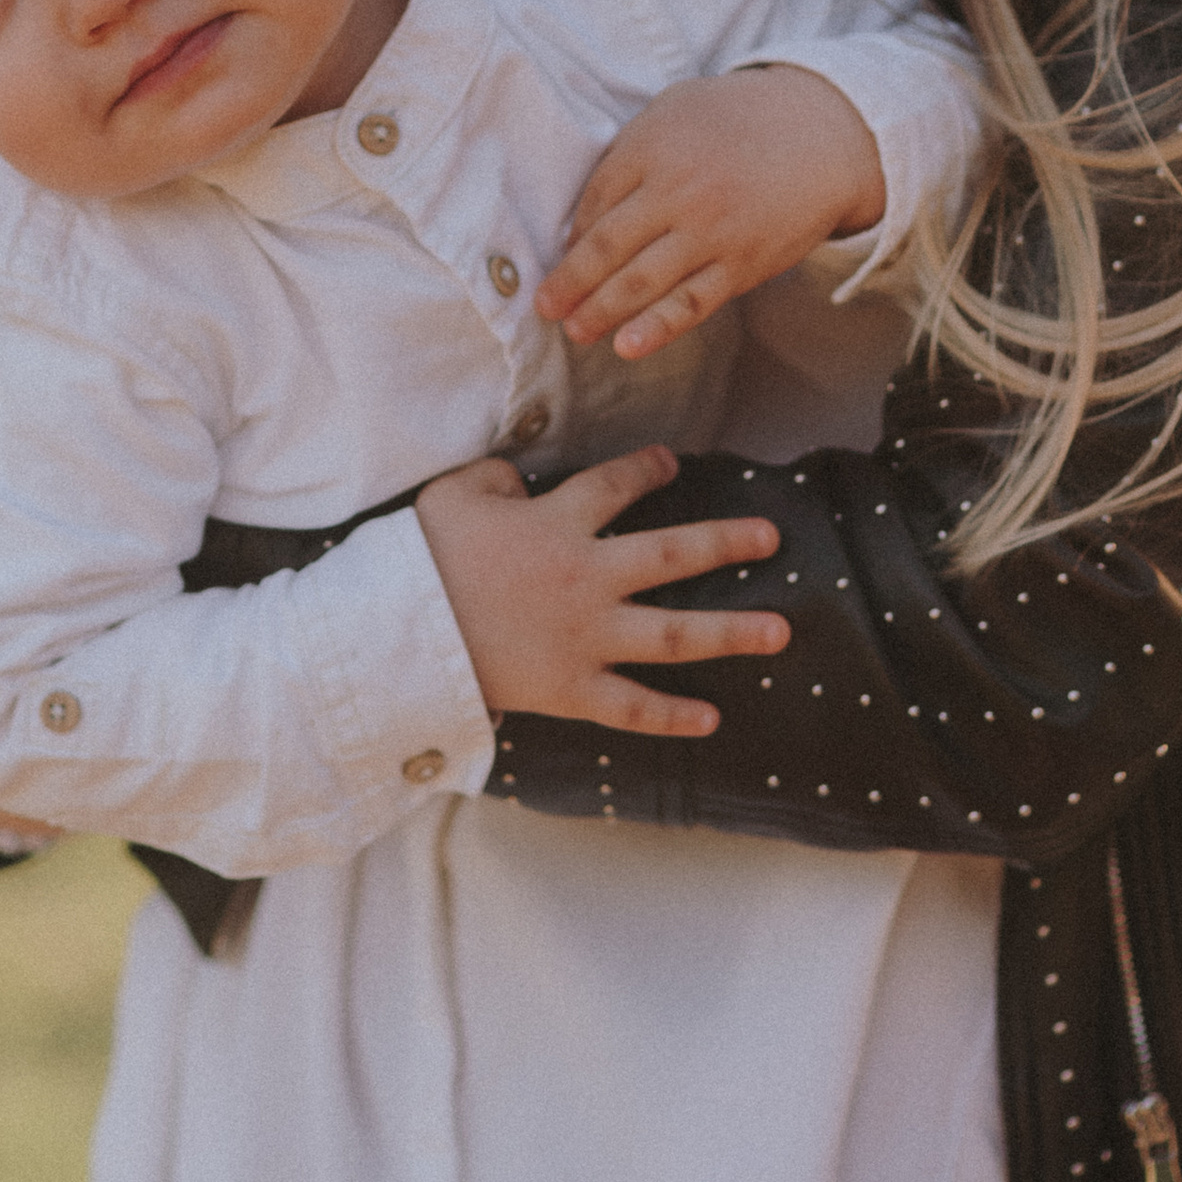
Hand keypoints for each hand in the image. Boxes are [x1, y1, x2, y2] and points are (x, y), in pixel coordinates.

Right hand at [415, 445, 785, 732]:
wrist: (400, 634)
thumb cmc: (421, 558)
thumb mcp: (455, 494)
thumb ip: (498, 478)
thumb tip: (519, 481)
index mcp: (558, 523)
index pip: (617, 485)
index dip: (648, 469)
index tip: (670, 463)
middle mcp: (588, 578)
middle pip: (674, 555)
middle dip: (727, 543)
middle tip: (771, 538)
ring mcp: (586, 638)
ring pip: (674, 635)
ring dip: (732, 633)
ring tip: (781, 631)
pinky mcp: (572, 689)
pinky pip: (632, 707)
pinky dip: (672, 716)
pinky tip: (712, 718)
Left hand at [537, 65, 883, 359]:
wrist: (821, 133)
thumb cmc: (737, 119)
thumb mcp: (674, 111)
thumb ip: (629, 154)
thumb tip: (587, 216)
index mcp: (652, 147)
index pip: (595, 200)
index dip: (573, 236)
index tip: (559, 258)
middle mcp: (677, 190)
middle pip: (607, 246)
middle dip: (570, 282)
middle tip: (545, 307)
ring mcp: (710, 231)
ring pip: (643, 281)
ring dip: (602, 311)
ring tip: (575, 331)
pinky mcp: (741, 263)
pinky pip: (692, 303)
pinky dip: (658, 328)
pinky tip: (628, 346)